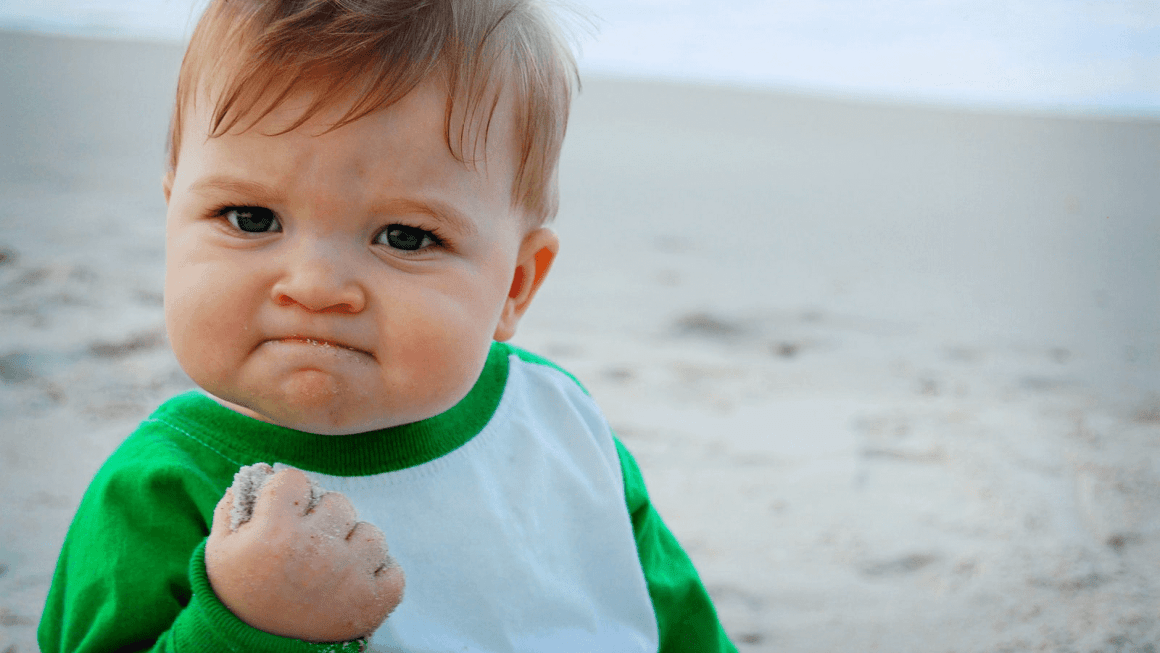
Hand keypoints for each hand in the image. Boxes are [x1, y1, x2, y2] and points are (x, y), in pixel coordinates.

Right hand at [206, 465, 404, 641]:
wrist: (249, 649)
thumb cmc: (236, 593)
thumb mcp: (221, 547)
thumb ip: (237, 503)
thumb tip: (264, 469)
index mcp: (275, 531)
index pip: (296, 479)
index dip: (288, 494)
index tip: (283, 512)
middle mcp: (315, 550)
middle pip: (340, 503)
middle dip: (324, 519)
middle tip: (308, 544)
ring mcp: (347, 576)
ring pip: (372, 534)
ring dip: (355, 546)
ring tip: (334, 566)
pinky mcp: (370, 603)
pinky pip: (394, 572)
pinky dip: (380, 577)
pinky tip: (356, 584)